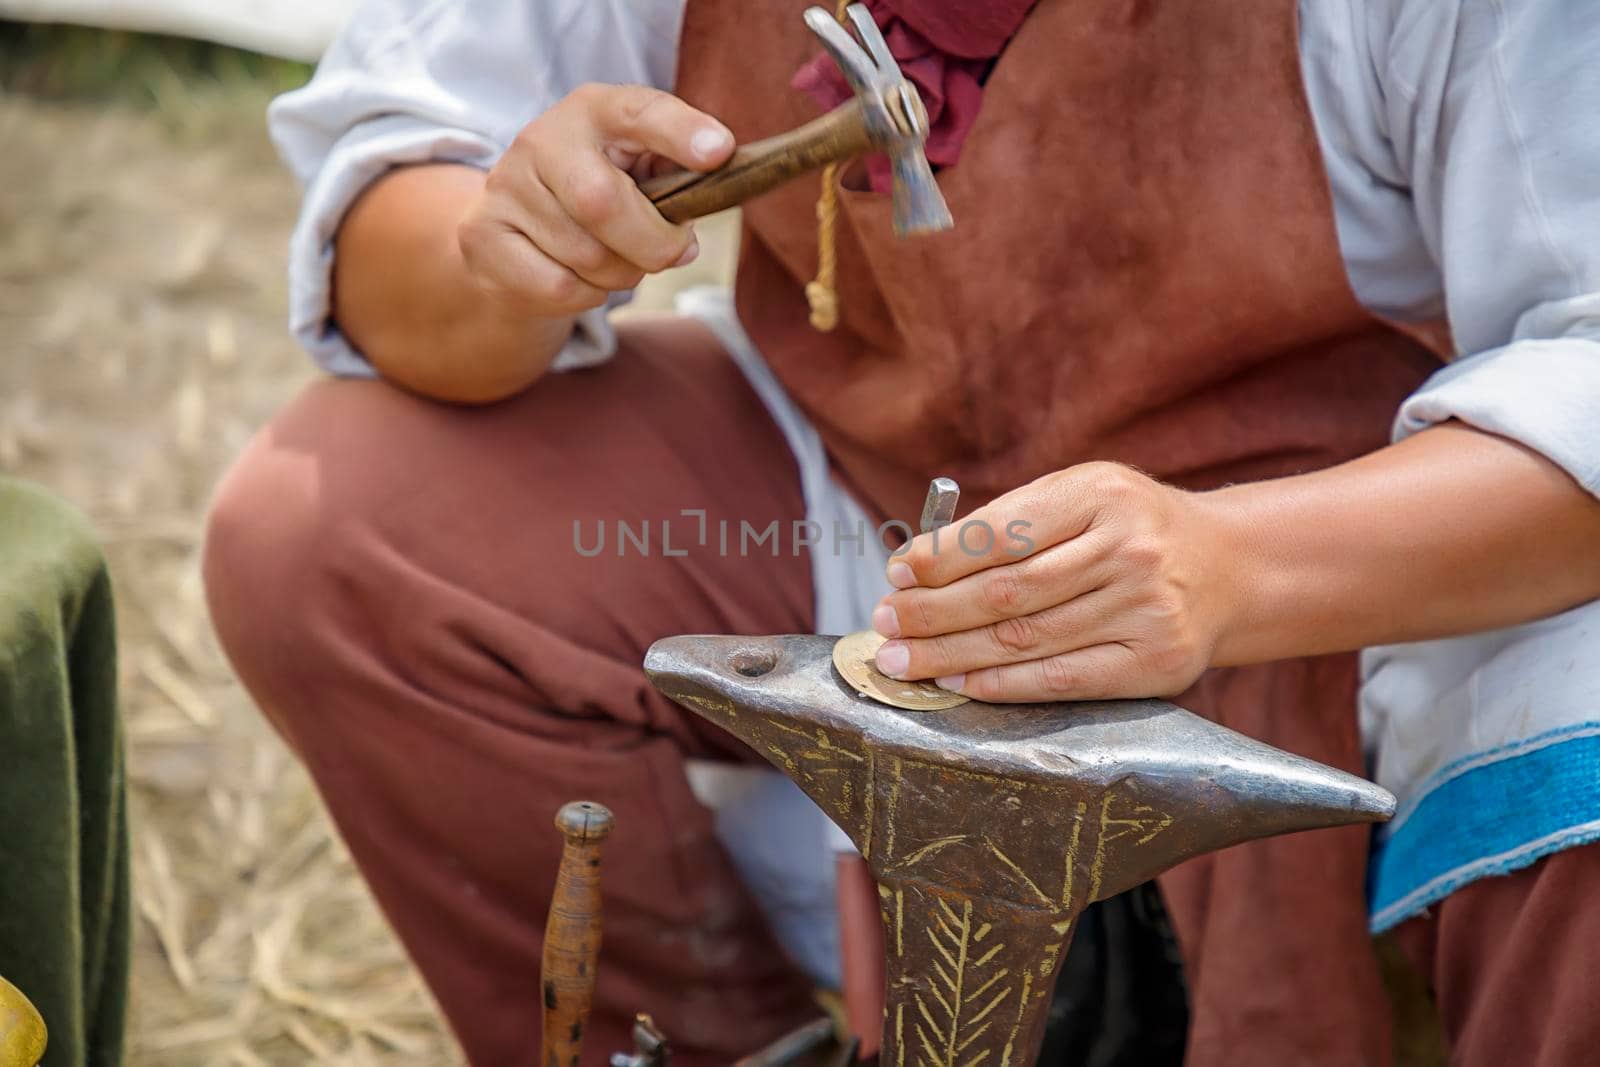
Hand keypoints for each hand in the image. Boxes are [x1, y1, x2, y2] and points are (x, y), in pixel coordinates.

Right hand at [457, 84, 733, 316]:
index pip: (638, 111)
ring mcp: (506, 187)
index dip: (680, 131)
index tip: (718, 152)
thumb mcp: (640, 174)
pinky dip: (587, 295)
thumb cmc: (599, 197)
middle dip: (653, 244)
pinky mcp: (484, 236)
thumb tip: (684, 240)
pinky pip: (559, 287)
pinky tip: (581, 277)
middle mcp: (541, 138)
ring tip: (617, 260)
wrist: (516, 233)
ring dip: (622, 275)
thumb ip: (675, 188)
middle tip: (673, 252)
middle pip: (603, 203)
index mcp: (594, 110)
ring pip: (587, 257)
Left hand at [870, 463, 1235, 701]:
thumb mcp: (1083, 495)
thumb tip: (920, 565)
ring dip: (951, 654)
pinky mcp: (1155, 663)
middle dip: (932, 612)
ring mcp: (1145, 610)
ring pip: (1025, 640)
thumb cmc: (1130, 528)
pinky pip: (1062, 679)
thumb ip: (1014, 521)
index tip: (896, 572)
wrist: (1229, 567)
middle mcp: (1127, 550)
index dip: (941, 558)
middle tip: (885, 624)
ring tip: (903, 660)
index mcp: (1100, 495)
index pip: (1002, 533)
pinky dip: (1001, 684)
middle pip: (1006, 592)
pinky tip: (958, 682)